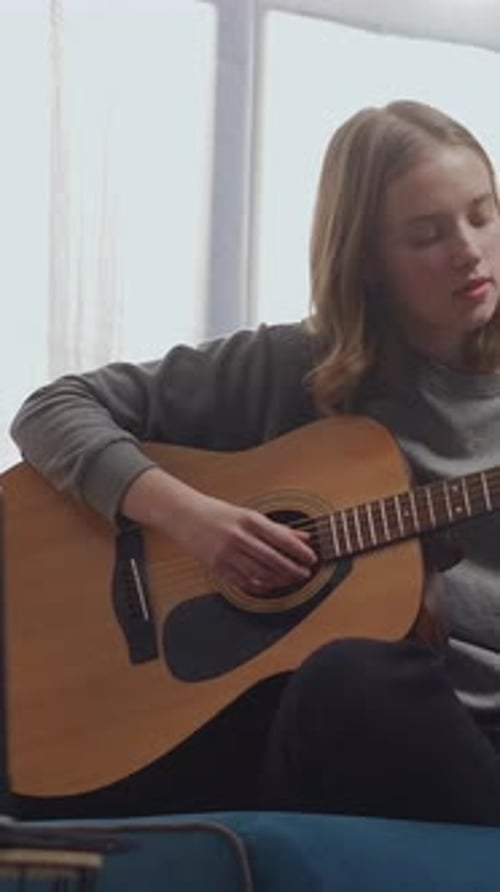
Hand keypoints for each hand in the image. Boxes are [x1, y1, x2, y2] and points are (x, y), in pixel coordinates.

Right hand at [170, 490, 317, 594]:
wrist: (184, 515)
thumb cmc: (219, 513)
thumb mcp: (249, 515)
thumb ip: (277, 528)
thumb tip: (304, 536)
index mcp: (248, 520)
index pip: (280, 538)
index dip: (299, 551)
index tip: (312, 558)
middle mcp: (238, 536)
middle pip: (272, 559)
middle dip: (292, 569)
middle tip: (305, 573)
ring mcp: (226, 553)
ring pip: (259, 573)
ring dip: (278, 579)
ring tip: (291, 580)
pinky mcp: (216, 567)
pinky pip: (242, 581)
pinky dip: (259, 586)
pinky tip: (269, 585)